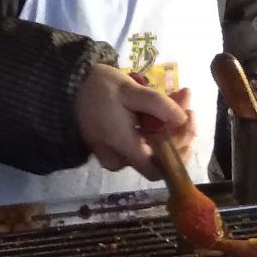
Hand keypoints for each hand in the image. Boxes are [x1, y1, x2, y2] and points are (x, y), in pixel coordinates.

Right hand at [76, 66, 195, 177]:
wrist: (67, 86)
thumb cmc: (98, 88)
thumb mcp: (130, 90)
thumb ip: (157, 104)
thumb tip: (183, 118)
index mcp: (124, 148)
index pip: (159, 169)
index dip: (179, 153)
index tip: (188, 121)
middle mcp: (121, 158)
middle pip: (160, 155)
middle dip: (179, 129)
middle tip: (186, 100)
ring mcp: (117, 154)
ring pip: (153, 146)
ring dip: (171, 124)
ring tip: (180, 96)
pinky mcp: (115, 145)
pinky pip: (142, 141)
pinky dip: (157, 124)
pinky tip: (165, 104)